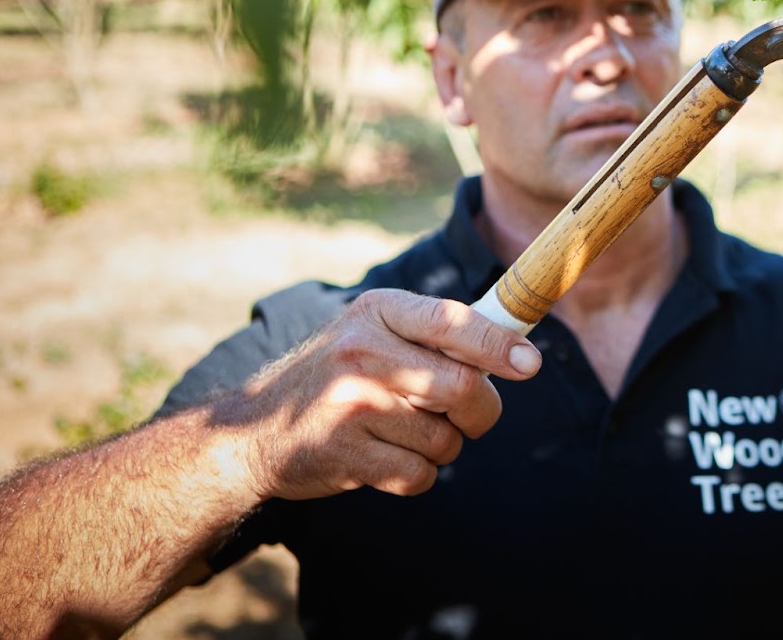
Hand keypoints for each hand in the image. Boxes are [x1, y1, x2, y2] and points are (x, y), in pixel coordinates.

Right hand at [223, 289, 541, 500]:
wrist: (252, 431)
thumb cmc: (336, 377)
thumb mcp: (373, 332)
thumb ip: (434, 336)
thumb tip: (516, 349)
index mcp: (378, 310)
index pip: (454, 322)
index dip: (500, 345)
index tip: (530, 364)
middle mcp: (363, 351)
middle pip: (463, 387)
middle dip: (482, 411)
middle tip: (472, 416)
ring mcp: (351, 404)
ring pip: (445, 437)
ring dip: (443, 445)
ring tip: (407, 433)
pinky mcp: (344, 453)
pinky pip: (419, 473)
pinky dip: (418, 473)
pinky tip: (388, 458)